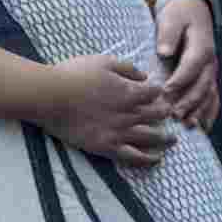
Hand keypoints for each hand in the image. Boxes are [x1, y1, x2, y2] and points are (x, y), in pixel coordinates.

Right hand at [38, 51, 178, 170]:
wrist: (50, 97)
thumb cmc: (73, 76)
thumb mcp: (102, 62)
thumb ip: (126, 68)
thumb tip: (143, 76)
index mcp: (130, 92)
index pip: (155, 92)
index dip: (158, 91)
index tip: (158, 93)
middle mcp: (131, 113)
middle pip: (158, 115)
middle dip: (166, 113)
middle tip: (169, 114)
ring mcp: (120, 132)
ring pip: (152, 137)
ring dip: (166, 138)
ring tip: (172, 140)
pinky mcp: (107, 146)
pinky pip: (135, 157)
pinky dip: (149, 159)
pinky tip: (156, 159)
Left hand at [150, 0, 219, 125]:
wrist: (193, 9)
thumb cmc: (179, 14)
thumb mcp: (171, 18)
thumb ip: (168, 35)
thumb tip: (165, 51)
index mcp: (201, 48)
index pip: (190, 67)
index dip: (179, 81)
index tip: (165, 92)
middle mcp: (209, 62)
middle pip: (201, 85)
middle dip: (189, 101)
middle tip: (174, 114)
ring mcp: (211, 71)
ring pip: (209, 94)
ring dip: (199, 110)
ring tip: (188, 124)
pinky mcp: (208, 76)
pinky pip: (212, 97)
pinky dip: (209, 112)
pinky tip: (204, 127)